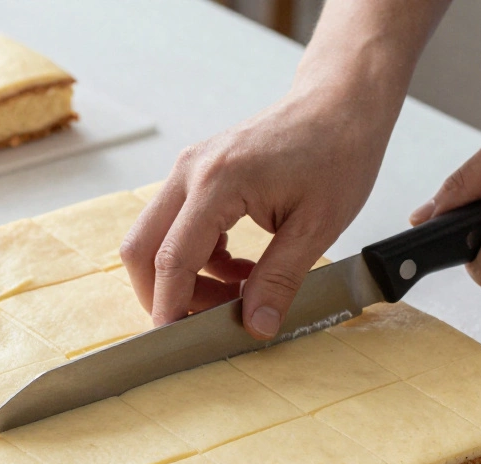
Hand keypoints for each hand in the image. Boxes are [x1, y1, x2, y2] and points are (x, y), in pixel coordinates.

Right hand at [120, 86, 393, 337]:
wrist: (339, 104)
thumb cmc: (337, 151)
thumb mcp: (317, 227)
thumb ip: (279, 279)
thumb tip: (256, 326)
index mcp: (218, 182)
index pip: (172, 259)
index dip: (170, 307)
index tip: (176, 342)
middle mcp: (191, 171)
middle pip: (141, 249)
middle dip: (163, 295)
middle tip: (205, 322)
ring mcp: (189, 170)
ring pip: (155, 239)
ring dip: (185, 278)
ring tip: (237, 294)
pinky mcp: (197, 174)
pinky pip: (176, 227)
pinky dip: (196, 258)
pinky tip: (239, 268)